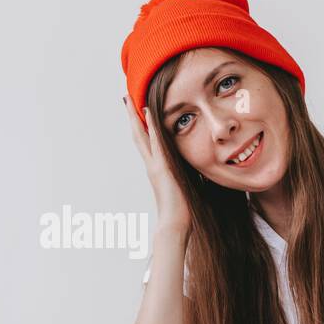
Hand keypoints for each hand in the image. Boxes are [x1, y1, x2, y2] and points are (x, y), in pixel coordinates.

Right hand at [124, 94, 191, 236]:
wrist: (175, 224)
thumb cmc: (182, 210)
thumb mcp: (185, 186)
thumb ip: (186, 175)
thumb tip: (197, 169)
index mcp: (157, 169)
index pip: (148, 143)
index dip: (143, 127)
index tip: (139, 111)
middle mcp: (152, 165)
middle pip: (138, 136)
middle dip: (132, 117)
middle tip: (126, 99)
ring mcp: (154, 166)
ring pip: (142, 136)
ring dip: (136, 117)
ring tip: (130, 101)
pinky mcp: (160, 168)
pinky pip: (155, 143)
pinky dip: (151, 127)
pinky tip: (148, 112)